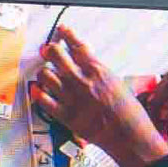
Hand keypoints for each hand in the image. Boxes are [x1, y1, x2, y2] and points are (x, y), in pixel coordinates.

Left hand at [32, 27, 167, 166]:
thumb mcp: (118, 83)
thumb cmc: (129, 113)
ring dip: (44, 72)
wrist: (128, 135)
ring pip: (46, 76)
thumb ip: (99, 74)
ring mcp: (71, 98)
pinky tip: (38, 90)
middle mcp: (81, 81)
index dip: (67, 35)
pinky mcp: (64, 115)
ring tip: (46, 73)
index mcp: (97, 71)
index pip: (77, 46)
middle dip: (51, 50)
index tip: (62, 30)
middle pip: (57, 56)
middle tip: (49, 50)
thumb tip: (89, 67)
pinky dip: (38, 93)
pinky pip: (43, 100)